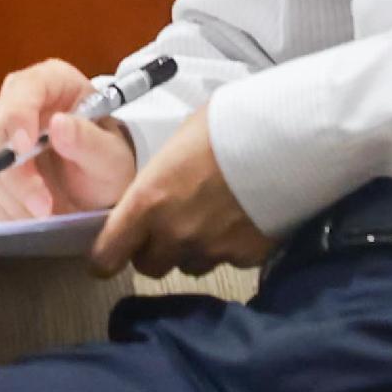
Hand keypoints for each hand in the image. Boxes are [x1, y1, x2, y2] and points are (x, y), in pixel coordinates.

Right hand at [0, 59, 142, 222]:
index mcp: (52, 81)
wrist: (95, 189)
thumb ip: (88, 141)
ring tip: (40, 216)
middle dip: (13, 172)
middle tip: (42, 206)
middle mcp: (16, 98)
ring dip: (6, 193)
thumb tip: (59, 124)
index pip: (24, 89)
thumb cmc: (106, 162)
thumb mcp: (111, 157)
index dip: (17, 116)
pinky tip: (24, 216)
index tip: (24, 148)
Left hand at [93, 102, 269, 279]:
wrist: (286, 137)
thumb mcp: (176, 144)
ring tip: (211, 219)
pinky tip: (242, 219)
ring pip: (190, 266)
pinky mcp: (247, 256)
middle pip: (149, 266)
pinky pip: (228, 261)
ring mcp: (212, 249)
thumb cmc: (225, 126)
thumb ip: (158, 178)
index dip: (105, 257)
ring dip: (192, 250)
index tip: (109, 253)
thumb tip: (156, 189)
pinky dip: (230, 247)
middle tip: (168, 227)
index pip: (107, 254)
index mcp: (147, 202)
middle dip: (154, 250)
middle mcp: (175, 234)